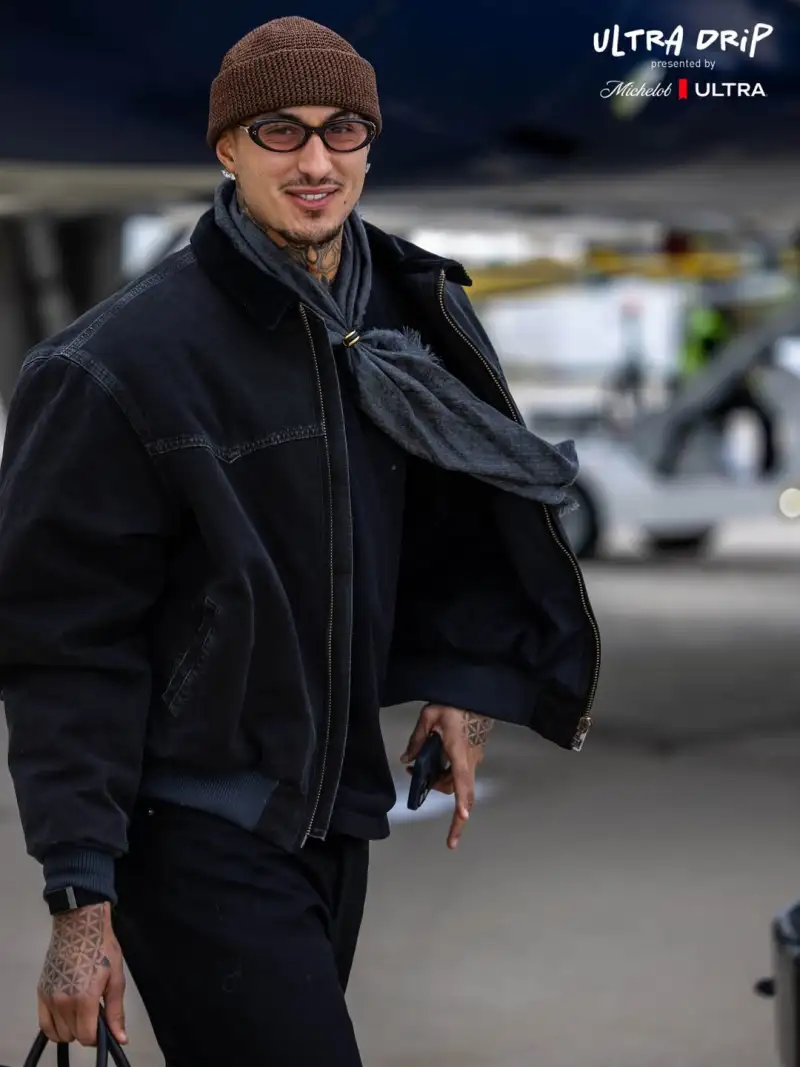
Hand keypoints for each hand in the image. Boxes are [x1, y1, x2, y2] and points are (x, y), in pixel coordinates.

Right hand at [37, 902, 126, 1046]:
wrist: (80, 926)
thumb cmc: (102, 949)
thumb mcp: (117, 978)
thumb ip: (115, 1011)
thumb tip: (121, 1038)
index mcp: (84, 998)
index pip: (87, 1037)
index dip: (98, 1036)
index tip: (104, 1025)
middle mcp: (63, 1002)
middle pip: (73, 1036)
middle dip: (87, 1030)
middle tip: (95, 1013)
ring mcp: (49, 998)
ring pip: (59, 1033)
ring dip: (71, 1029)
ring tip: (82, 1011)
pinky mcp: (40, 993)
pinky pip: (44, 1025)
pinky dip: (55, 1027)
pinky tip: (67, 1016)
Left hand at [401, 703, 493, 849]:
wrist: (475, 697)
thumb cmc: (453, 705)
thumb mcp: (429, 717)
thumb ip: (417, 739)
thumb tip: (407, 759)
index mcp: (459, 752)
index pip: (462, 781)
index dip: (462, 802)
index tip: (463, 818)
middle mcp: (470, 760)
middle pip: (457, 788)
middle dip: (436, 788)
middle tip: (414, 776)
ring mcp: (474, 758)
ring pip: (458, 781)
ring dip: (440, 780)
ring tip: (418, 767)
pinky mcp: (473, 754)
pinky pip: (460, 772)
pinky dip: (446, 773)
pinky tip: (433, 761)